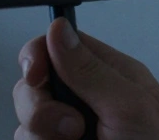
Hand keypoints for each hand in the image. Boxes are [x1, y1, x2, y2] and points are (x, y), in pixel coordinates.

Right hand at [14, 18, 158, 139]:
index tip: (35, 75)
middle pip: (34, 86)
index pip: (58, 46)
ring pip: (28, 122)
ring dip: (43, 135)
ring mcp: (71, 129)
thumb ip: (91, 70)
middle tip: (73, 127)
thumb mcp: (129, 105)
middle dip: (40, 107)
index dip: (38, 56)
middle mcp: (87, 99)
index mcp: (109, 74)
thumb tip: (60, 30)